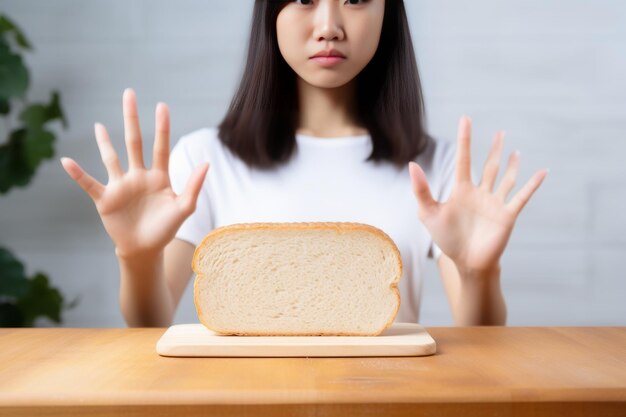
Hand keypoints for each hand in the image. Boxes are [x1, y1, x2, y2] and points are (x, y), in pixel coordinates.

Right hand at [60, 88, 208, 257]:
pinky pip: (89, 183)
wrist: (145, 249)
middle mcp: (138, 176)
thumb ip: (193, 186)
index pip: (161, 146)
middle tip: (129, 94)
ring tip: (99, 126)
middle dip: (132, 119)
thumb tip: (207, 163)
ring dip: (104, 142)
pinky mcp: (106, 199)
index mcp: (159, 177)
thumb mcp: (183, 208)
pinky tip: (67, 161)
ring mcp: (121, 186)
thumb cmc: (166, 229)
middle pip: (134, 142)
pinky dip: (78, 174)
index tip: (162, 105)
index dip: (162, 127)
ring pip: (111, 158)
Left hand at [408, 115, 547, 271]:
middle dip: (494, 149)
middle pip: (489, 166)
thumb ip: (421, 190)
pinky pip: (521, 196)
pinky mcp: (507, 215)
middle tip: (500, 132)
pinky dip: (532, 184)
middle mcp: (480, 193)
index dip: (465, 140)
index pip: (464, 159)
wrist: (466, 262)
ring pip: (505, 178)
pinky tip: (542, 171)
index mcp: (461, 190)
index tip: (466, 119)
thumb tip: (412, 165)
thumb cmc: (447, 239)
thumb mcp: (429, 213)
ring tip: (515, 149)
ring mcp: (495, 203)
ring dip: (512, 164)